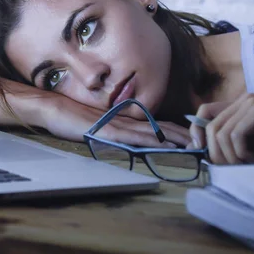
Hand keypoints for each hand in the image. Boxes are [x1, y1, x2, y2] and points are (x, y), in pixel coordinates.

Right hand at [39, 95, 190, 147]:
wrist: (53, 109)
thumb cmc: (70, 117)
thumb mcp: (95, 126)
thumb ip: (111, 130)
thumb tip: (125, 138)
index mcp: (121, 121)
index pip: (151, 125)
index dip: (171, 130)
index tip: (189, 135)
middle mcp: (122, 121)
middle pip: (156, 127)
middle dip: (179, 134)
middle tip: (200, 140)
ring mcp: (115, 125)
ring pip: (149, 132)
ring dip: (171, 138)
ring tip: (190, 143)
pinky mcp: (106, 131)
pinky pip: (132, 137)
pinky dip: (150, 141)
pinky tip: (162, 144)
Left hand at [189, 93, 253, 163]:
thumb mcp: (236, 152)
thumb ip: (214, 146)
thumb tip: (188, 146)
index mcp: (237, 106)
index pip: (203, 112)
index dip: (196, 132)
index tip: (200, 151)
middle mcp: (244, 99)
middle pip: (210, 127)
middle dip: (217, 154)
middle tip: (233, 167)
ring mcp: (253, 103)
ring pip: (220, 133)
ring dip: (231, 157)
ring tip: (248, 163)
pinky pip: (235, 135)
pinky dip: (241, 153)